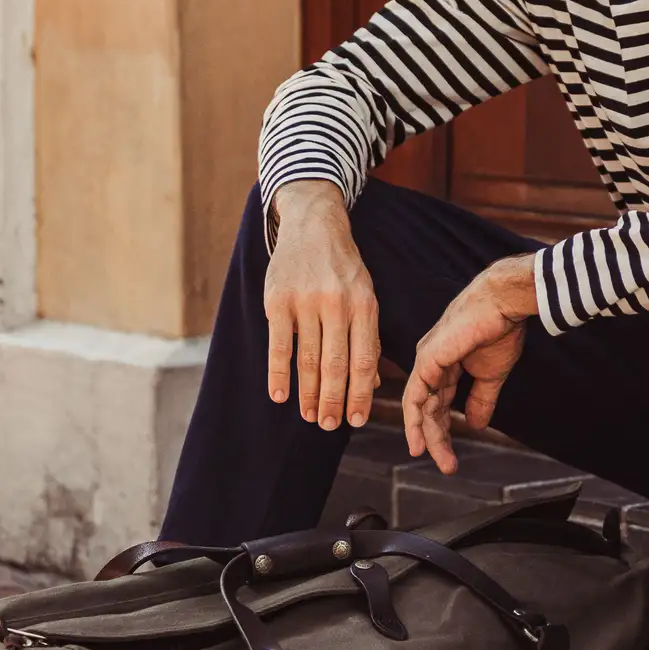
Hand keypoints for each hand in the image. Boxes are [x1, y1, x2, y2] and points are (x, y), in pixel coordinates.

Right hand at [265, 181, 381, 430]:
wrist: (313, 224)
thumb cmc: (343, 267)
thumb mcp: (365, 294)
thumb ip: (367, 336)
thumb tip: (370, 385)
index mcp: (364, 304)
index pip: (364, 359)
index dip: (360, 393)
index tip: (356, 420)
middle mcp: (337, 303)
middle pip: (336, 364)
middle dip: (334, 401)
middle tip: (330, 426)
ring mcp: (306, 301)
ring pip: (308, 359)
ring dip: (308, 393)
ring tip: (310, 415)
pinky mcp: (278, 299)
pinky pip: (279, 345)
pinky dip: (278, 374)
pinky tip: (279, 395)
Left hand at [401, 254, 537, 474]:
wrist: (503, 304)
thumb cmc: (499, 329)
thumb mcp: (490, 374)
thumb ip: (481, 399)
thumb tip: (476, 425)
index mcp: (444, 365)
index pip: (438, 403)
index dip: (443, 430)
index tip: (449, 456)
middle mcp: (430, 363)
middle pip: (427, 408)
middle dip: (435, 439)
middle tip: (448, 465)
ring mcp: (426, 360)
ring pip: (419, 405)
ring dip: (426, 434)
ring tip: (435, 458)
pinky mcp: (428, 359)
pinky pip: (416, 395)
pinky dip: (415, 418)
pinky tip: (420, 438)